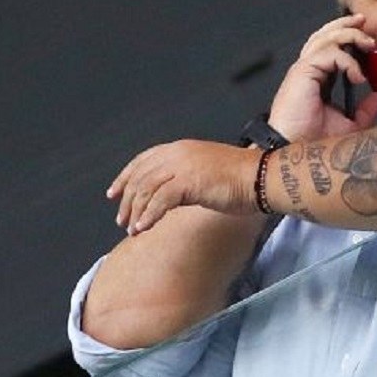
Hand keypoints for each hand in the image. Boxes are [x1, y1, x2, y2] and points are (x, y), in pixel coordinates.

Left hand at [108, 140, 261, 234]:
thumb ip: (185, 181)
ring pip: (146, 189)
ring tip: (132, 228)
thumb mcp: (206, 174)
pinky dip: (148, 216)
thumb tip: (169, 198)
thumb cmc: (242, 179)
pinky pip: (159, 201)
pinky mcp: (188, 182)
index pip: (144, 160)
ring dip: (136, 211)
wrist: (262, 177)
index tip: (114, 193)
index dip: (125, 176)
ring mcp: (182, 166)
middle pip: (141, 176)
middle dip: (127, 199)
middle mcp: (178, 153)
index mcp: (181, 148)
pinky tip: (143, 228)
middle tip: (121, 219)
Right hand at [268, 14, 376, 140]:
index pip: (331, 47)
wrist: (296, 149)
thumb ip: (364, 111)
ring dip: (349, 35)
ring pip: (325, 37)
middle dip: (347, 26)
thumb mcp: (349, 125)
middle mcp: (309, 69)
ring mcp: (304, 68)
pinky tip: (358, 77)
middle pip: (324, 34)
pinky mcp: (302, 71)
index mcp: (317, 77)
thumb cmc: (314, 140)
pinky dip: (347, 61)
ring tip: (368, 44)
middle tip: (367, 26)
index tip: (369, 40)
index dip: (348, 37)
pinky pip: (328, 53)